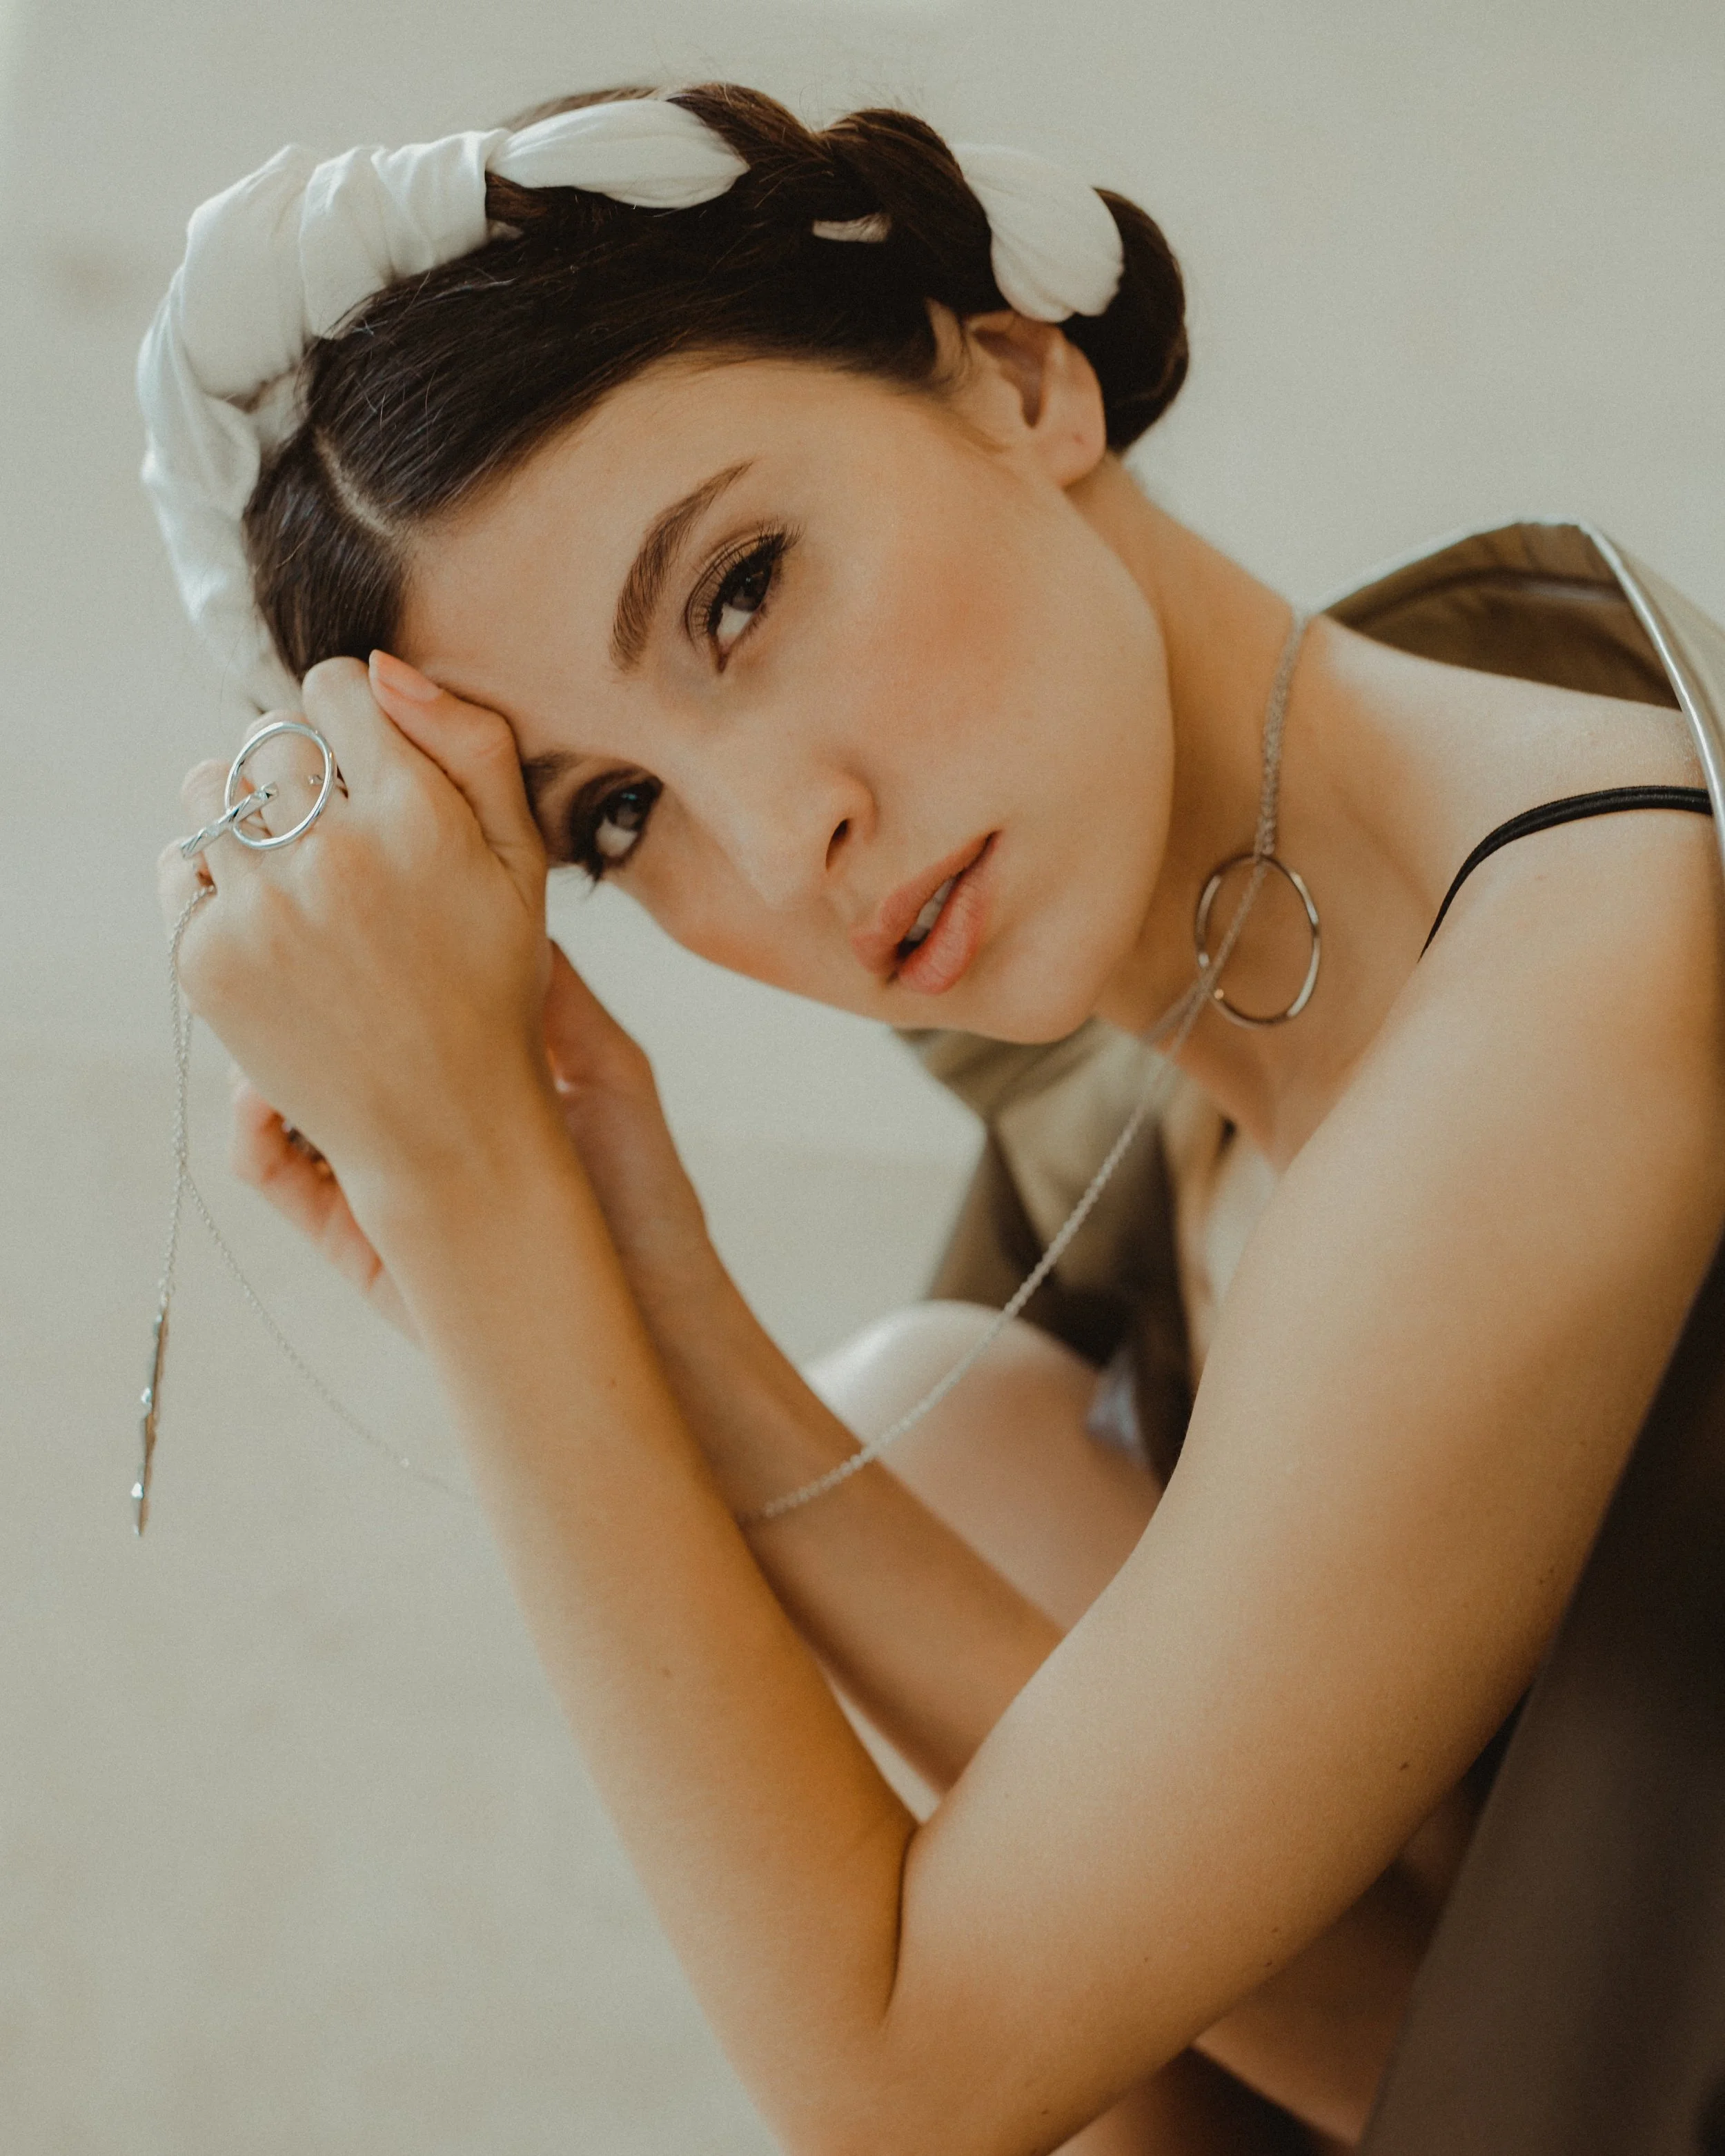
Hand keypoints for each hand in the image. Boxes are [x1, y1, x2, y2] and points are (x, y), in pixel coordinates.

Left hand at [158, 654, 557, 1220]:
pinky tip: (267, 925)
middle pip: (264, 738)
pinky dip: (212, 884)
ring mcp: (260, 908)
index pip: (333, 689)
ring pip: (207, 793)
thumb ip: (473, 745)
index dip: (351, 719)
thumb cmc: (491, 985)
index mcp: (418, 815)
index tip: (368, 767)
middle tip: (333, 835)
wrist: (442, 1125)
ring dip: (240, 817)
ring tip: (291, 874)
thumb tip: (379, 670)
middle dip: (295, 771)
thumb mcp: (522, 861)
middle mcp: (333, 854)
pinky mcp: (207, 957)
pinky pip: (178, 869)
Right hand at [228, 941, 719, 1337]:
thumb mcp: (612, 1069)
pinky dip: (248, 1125)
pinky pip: (268, 1172)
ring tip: (268, 1014)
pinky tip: (263, 1091)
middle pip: (321, 1040)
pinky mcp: (346, 1233)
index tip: (346, 909)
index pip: (391, 995)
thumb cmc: (645, 1191)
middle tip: (283, 950)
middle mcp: (413, 1116)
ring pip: (278, 1099)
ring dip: (258, 1052)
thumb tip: (509, 913)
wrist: (649, 1309)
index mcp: (467, 1072)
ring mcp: (375, 1172)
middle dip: (296, 992)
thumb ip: (554, 994)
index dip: (364, 951)